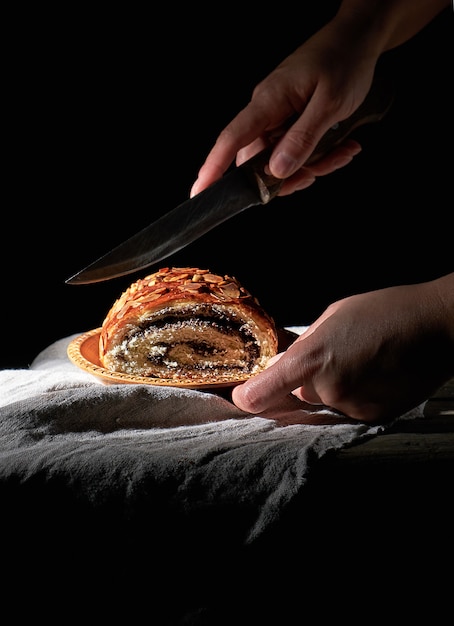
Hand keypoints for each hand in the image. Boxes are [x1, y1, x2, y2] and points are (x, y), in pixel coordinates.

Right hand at [191, 18, 376, 197]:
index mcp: (269, 101)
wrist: (358, 39)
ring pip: (281, 160)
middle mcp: (267, 111)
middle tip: (318, 170)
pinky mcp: (291, 122)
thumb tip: (276, 170)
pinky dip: (319, 156)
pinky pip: (295, 151)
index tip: (200, 191)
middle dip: (289, 175)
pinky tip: (341, 145)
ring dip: (312, 165)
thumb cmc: (344, 60)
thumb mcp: (330, 104)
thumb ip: (302, 139)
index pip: (232, 139)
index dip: (214, 168)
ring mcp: (278, 117)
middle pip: (259, 161)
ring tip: (340, 151)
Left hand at [232, 275, 453, 423]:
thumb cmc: (384, 311)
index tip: (243, 395)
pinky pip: (347, 410)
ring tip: (360, 360)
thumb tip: (279, 362)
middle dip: (305, 379)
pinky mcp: (372, 417)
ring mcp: (352, 407)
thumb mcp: (334, 314)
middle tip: (335, 355)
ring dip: (331, 387)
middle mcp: (329, 388)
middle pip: (299, 393)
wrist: (438, 327)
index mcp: (313, 357)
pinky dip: (353, 395)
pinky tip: (373, 374)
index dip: (249, 396)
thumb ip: (303, 343)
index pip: (264, 391)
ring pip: (324, 402)